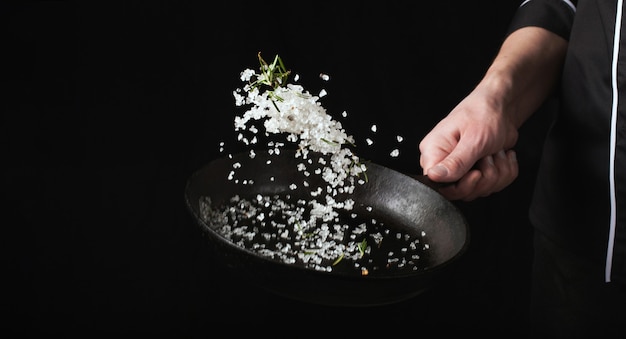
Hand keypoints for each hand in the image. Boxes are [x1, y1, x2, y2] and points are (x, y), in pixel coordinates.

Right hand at [419, 86, 518, 200]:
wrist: (502, 108)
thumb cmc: (484, 114)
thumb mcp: (473, 139)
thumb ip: (455, 162)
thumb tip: (433, 176)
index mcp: (433, 151)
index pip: (437, 184)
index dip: (460, 186)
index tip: (476, 173)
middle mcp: (443, 162)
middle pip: (460, 192)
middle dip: (484, 178)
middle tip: (488, 157)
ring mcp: (459, 169)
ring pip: (478, 190)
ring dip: (497, 172)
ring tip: (496, 152)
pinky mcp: (474, 172)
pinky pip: (491, 186)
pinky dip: (504, 172)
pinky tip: (502, 156)